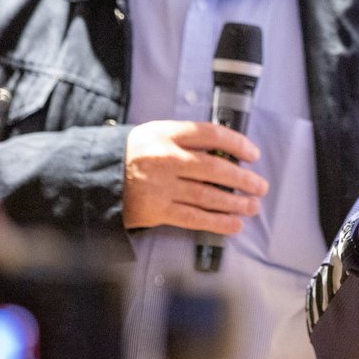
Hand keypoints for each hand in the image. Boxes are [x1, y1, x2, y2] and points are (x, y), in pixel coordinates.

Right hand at [122, 120, 267, 233]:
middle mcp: (166, 159)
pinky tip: (234, 224)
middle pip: (215, 168)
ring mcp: (161, 186)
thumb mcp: (157, 134)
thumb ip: (188, 140)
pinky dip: (217, 223)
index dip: (237, 144)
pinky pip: (194, 218)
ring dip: (235, 203)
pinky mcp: (157, 210)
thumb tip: (227, 152)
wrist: (98, 177)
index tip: (253, 154)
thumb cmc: (134, 154)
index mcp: (168, 134)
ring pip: (208, 195)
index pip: (211, 134)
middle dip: (243, 179)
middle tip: (260, 186)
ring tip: (252, 206)